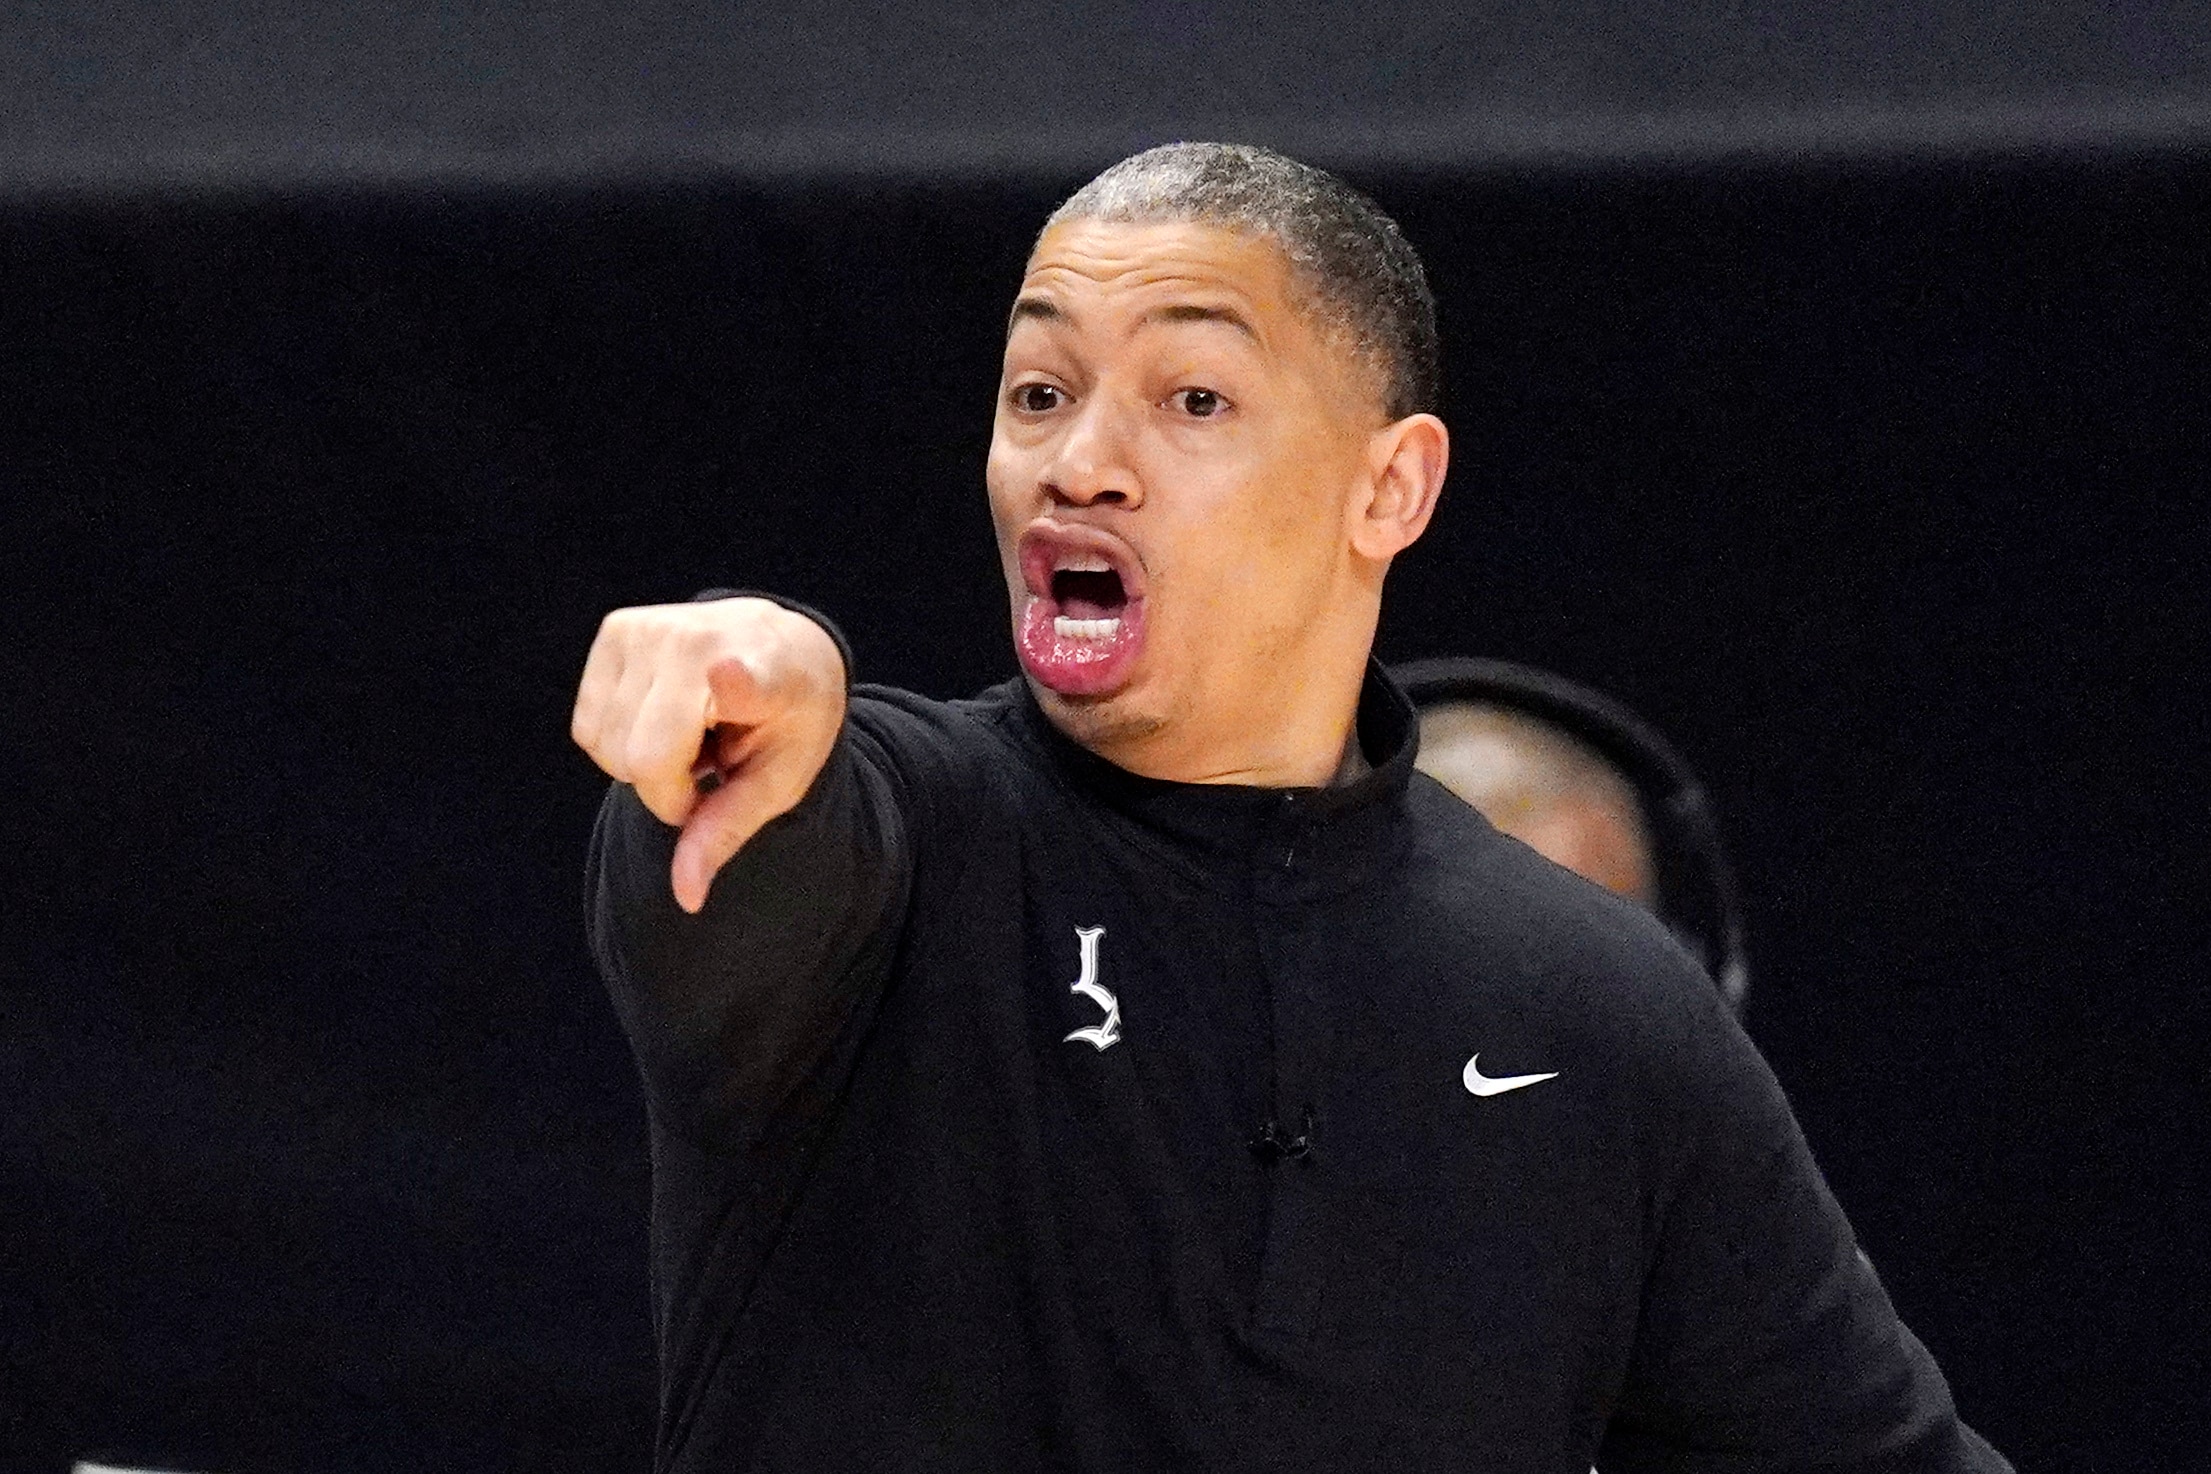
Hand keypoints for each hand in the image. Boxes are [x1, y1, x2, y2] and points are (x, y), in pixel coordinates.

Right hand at [572, 597, 847, 911]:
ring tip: (693, 735)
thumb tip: (686, 898)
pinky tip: (665, 718)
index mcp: (767, 674)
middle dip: (668, 790)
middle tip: (710, 767)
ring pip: (604, 746)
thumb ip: (726, 832)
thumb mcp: (779, 782)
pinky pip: (588, 725)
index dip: (732, 683)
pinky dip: (619, 741)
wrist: (784, 648)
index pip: (741, 678)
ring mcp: (652, 627)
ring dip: (643, 764)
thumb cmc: (788, 720)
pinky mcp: (617, 629)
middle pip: (640, 761)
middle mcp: (701, 640)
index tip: (725, 671)